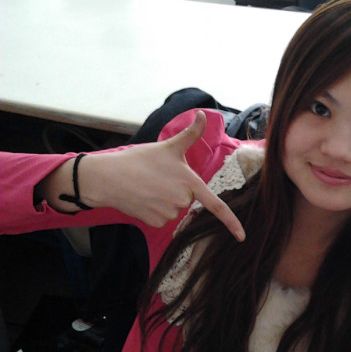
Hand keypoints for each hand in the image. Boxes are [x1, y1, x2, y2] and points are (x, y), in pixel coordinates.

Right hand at [80, 111, 245, 238]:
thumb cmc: (140, 159)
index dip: (231, 222)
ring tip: (149, 185)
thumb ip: (191, 133)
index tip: (242, 237)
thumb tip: (203, 114)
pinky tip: (143, 197)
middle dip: (178, 189)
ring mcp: (168, 213)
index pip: (216, 205)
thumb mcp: (169, 146)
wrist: (108, 178)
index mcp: (189, 182)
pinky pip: (163, 217)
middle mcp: (182, 200)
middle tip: (159, 177)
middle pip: (188, 198)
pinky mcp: (155, 222)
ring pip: (175, 208)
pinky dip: (155, 208)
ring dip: (166, 199)